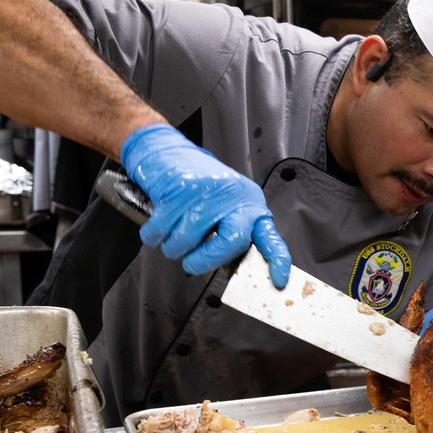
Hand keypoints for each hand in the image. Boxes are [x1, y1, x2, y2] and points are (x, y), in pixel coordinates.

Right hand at [120, 124, 290, 287]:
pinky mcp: (179, 190)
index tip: (278, 280)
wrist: (166, 153)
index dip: (277, 260)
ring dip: (173, 248)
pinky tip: (157, 229)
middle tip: (192, 264)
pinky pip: (162, 230)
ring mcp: (207, 193)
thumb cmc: (198, 187)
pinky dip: (154, 236)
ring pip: (188, 240)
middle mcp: (233, 197)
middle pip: (230, 242)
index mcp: (249, 205)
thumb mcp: (224, 207)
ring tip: (172, 239)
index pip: (269, 236)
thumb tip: (230, 269)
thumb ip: (231, 235)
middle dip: (205, 261)